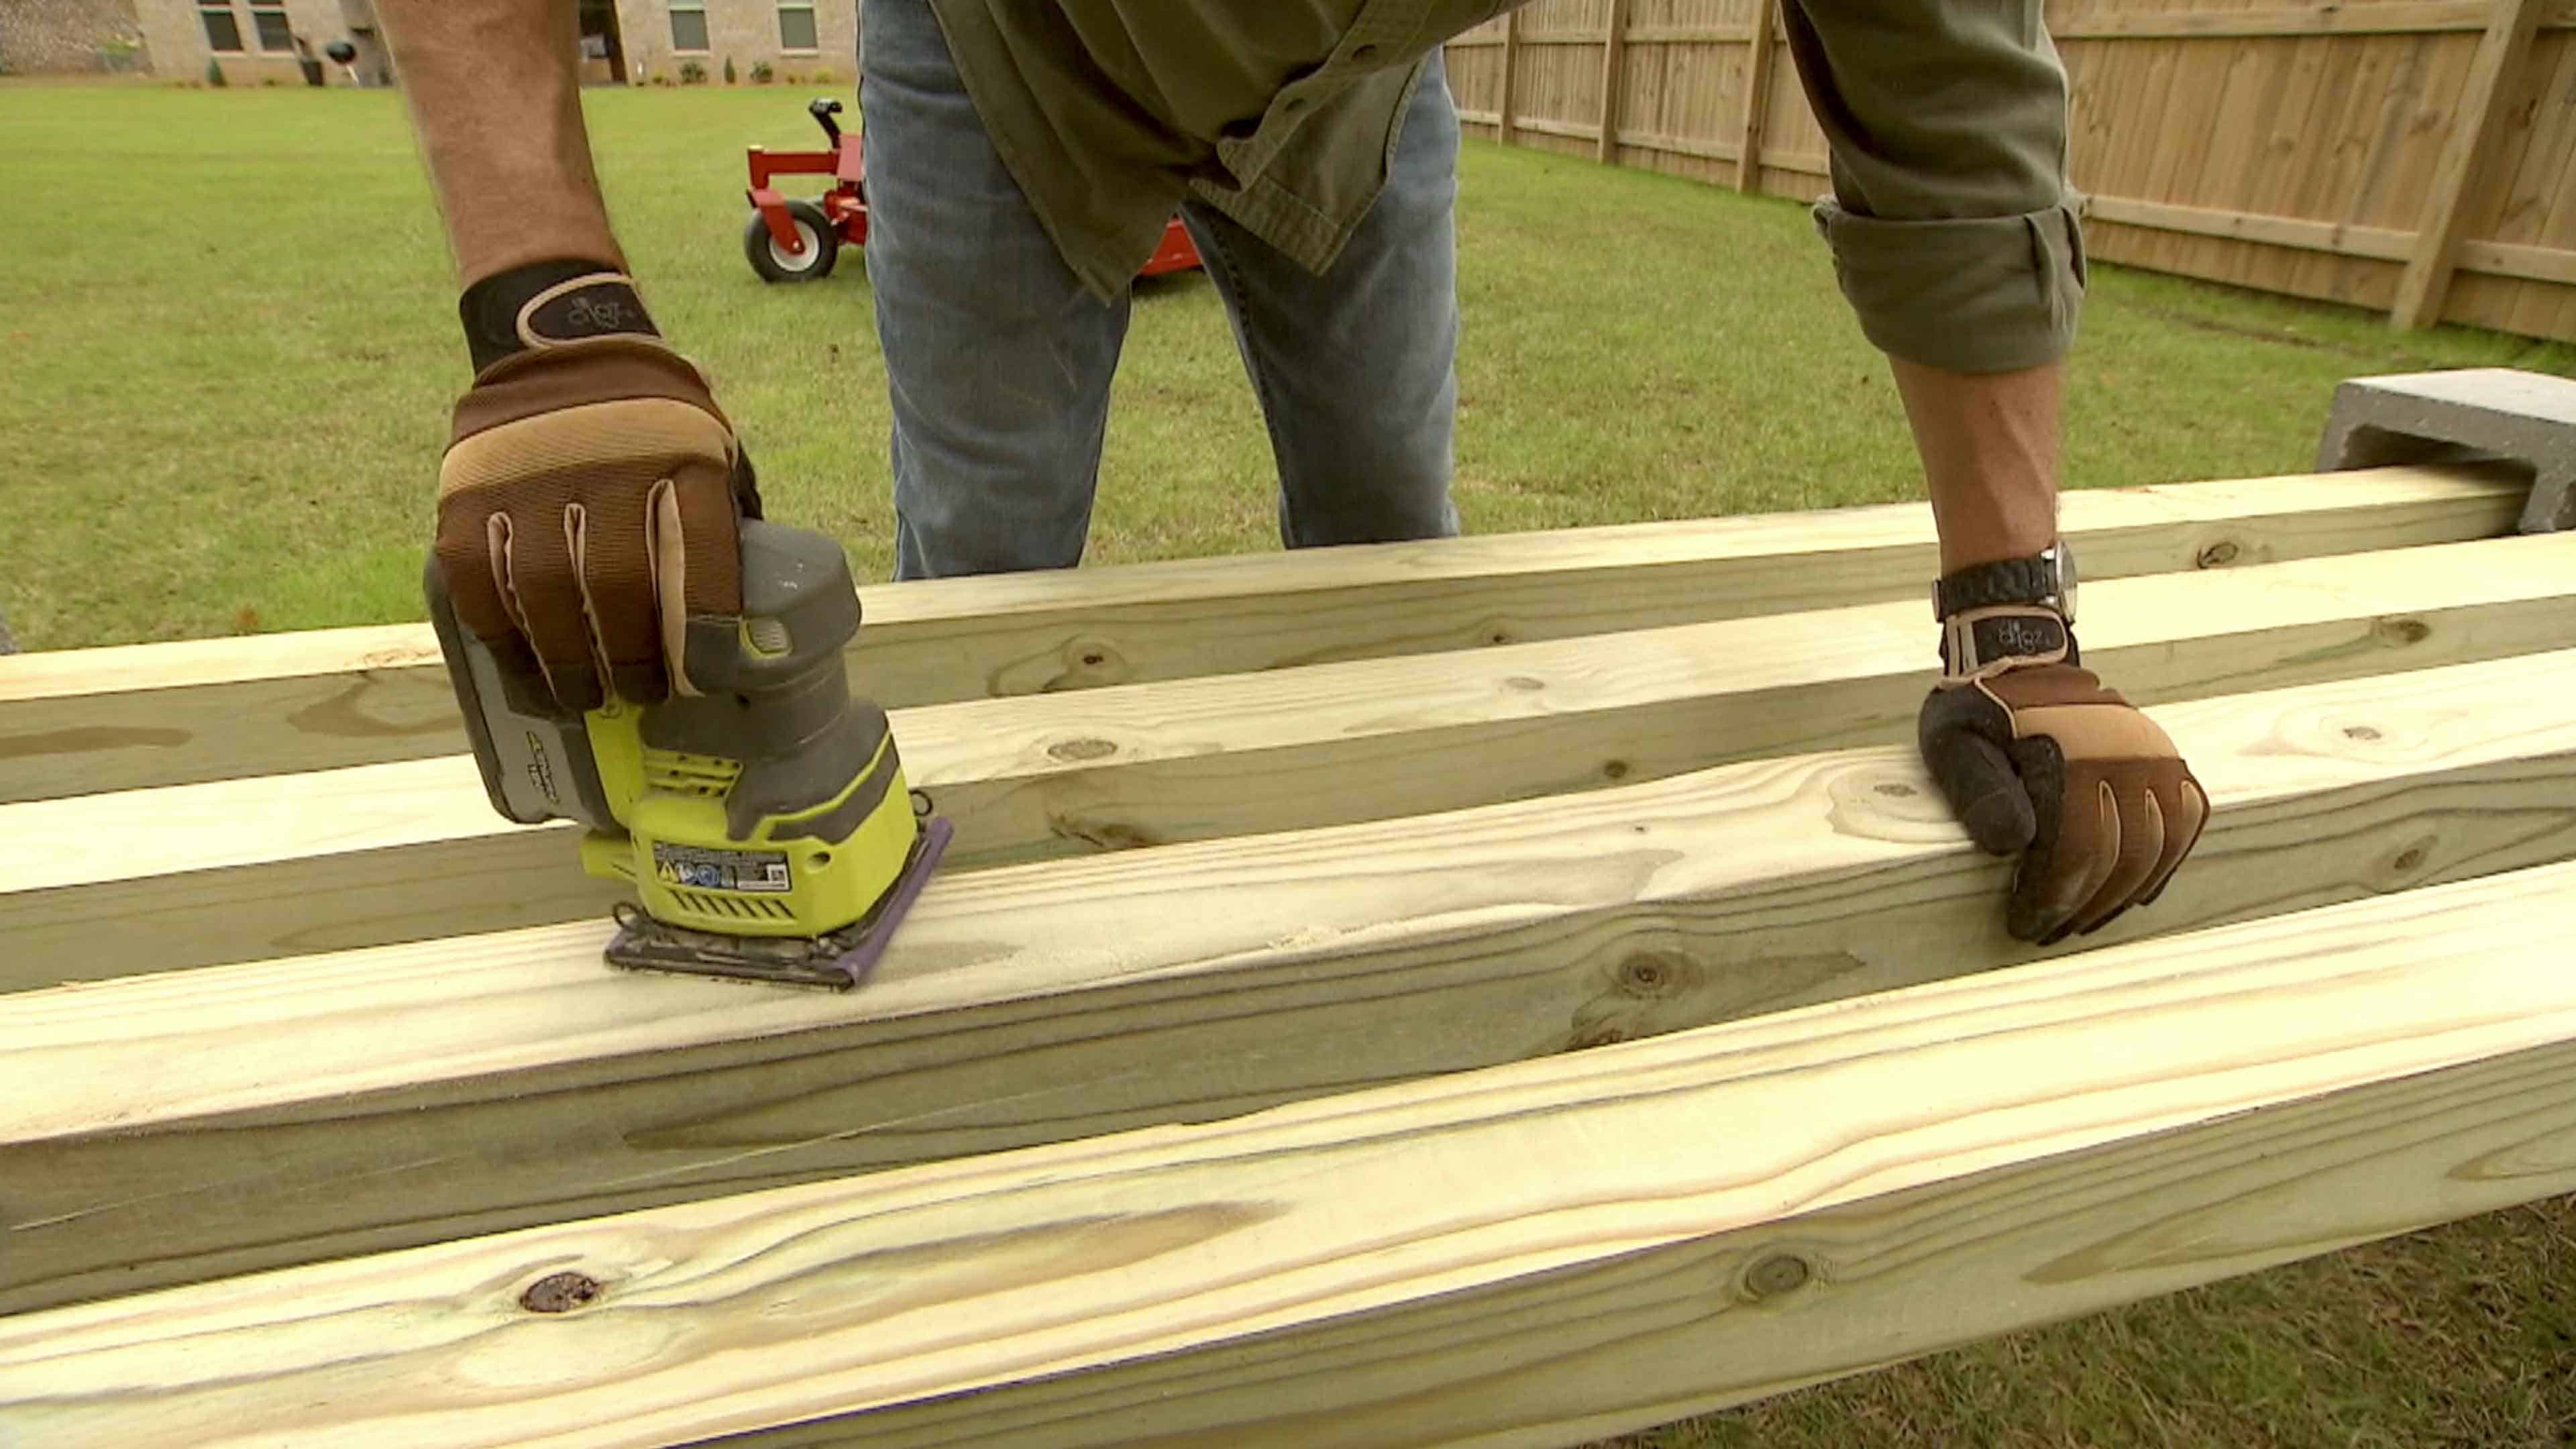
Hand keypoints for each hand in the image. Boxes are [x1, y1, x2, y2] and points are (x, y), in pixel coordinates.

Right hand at [433, 268, 758, 712]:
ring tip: (579, 697)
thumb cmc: (652, 416)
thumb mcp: (709, 446)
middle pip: (617, 583)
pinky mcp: (468, 487)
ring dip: (562, 661)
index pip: (703, 550)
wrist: (561, 340)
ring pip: (542, 590)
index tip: (704, 678)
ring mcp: (529, 474)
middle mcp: (606, 462)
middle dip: (628, 657)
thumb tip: (747, 616)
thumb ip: (721, 518)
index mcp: (683, 453)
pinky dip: (501, 633)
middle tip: (636, 696)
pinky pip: (479, 577)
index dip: (705, 625)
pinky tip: (523, 666)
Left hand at [1918, 627, 2208, 944]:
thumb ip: (1979, 791)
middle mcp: (2128, 750)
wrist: (2020, 661)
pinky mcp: (2171, 759)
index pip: (2080, 847)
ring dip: (2123, 896)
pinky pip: (2187, 820)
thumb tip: (2012, 844)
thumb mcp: (1955, 744)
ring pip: (2160, 846)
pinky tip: (2133, 894)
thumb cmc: (1980, 712)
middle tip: (2047, 932)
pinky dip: (2165, 864)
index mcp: (2075, 749)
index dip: (2053, 897)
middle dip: (2085, 906)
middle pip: (2124, 855)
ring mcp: (2157, 754)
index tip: (2024, 925)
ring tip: (2082, 921)